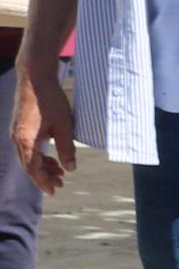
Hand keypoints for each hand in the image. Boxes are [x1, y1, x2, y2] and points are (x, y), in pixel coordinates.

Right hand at [13, 69, 71, 193]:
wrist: (34, 78)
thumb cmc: (50, 100)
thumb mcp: (64, 125)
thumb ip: (66, 148)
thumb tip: (71, 168)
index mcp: (25, 140)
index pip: (33, 168)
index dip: (43, 181)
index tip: (54, 190)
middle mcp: (16, 138)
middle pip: (28, 165)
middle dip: (44, 176)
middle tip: (60, 184)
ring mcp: (16, 132)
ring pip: (27, 157)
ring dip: (42, 166)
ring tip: (60, 173)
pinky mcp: (19, 127)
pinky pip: (27, 148)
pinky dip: (39, 155)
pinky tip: (52, 158)